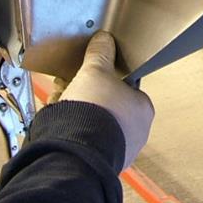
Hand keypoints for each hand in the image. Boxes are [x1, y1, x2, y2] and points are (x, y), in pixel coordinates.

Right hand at [58, 31, 153, 169]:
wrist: (76, 150)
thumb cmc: (94, 109)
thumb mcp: (95, 71)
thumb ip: (101, 53)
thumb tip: (103, 39)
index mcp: (143, 107)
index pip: (126, 86)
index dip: (104, 77)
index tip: (88, 74)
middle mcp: (138, 131)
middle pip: (108, 105)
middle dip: (86, 95)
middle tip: (68, 87)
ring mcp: (121, 150)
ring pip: (96, 123)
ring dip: (77, 112)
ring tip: (59, 104)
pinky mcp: (102, 163)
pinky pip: (87, 141)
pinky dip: (74, 132)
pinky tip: (59, 124)